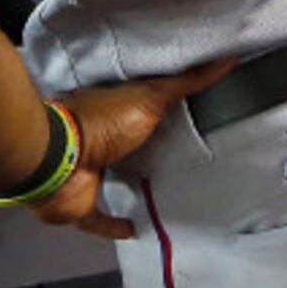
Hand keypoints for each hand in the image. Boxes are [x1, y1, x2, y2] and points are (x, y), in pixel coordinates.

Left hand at [31, 58, 234, 239]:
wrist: (59, 159)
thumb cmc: (102, 122)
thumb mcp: (152, 96)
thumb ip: (186, 83)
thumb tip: (226, 57)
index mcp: (109, 112)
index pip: (137, 110)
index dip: (158, 112)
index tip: (183, 116)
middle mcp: (96, 142)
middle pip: (125, 147)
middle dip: (144, 151)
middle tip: (178, 158)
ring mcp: (86, 175)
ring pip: (111, 181)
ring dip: (129, 186)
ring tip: (160, 191)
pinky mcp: (81, 205)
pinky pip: (98, 220)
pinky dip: (113, 225)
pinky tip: (134, 229)